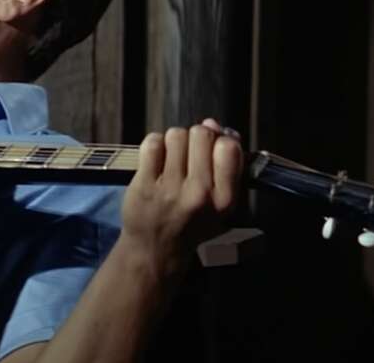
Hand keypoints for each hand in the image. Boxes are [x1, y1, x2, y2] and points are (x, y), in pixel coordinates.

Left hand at [119, 118, 242, 274]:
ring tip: (173, 157)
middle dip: (196, 136)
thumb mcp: (220, 203)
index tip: (213, 146)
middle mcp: (199, 193)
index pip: (229, 148)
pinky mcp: (144, 184)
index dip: (221, 139)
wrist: (156, 249)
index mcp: (224, 199)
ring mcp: (170, 188)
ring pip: (176, 135)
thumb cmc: (192, 223)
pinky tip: (156, 159)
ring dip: (174, 140)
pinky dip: (155, 145)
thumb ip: (225, 165)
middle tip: (189, 152)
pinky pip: (153, 143)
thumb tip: (214, 124)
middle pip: (201, 134)